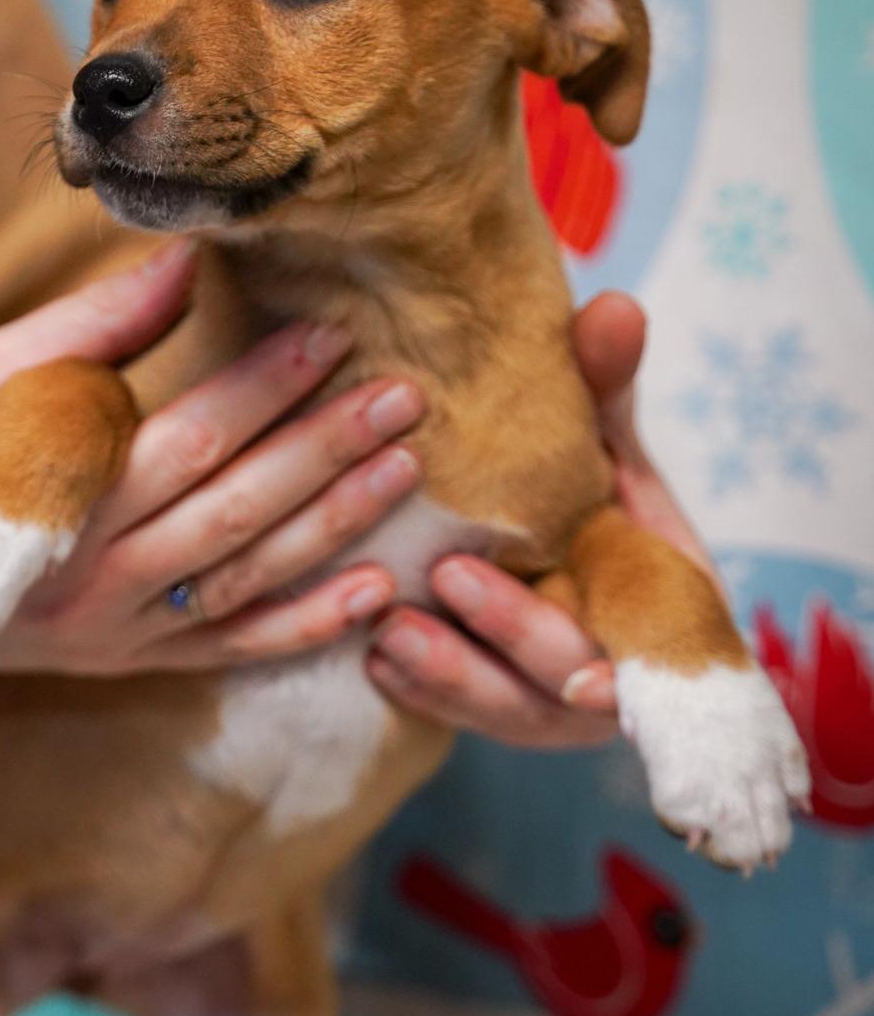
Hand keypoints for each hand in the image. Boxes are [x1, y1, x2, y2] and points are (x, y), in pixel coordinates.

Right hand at [0, 243, 424, 676]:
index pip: (187, 441)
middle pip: (235, 511)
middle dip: (326, 452)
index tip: (332, 336)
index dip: (265, 389)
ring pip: (246, 581)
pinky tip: (370, 593)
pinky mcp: (125, 663)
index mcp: (56, 501)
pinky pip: (228, 649)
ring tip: (406, 470)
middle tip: (406, 397)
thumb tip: (186, 261)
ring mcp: (114, 633)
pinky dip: (303, 627)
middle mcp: (93, 580)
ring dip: (335, 527)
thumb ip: (88, 331)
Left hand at [365, 292, 712, 748]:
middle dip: (507, 637)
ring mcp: (536, 704)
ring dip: (446, 674)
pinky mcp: (477, 704)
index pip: (636, 665)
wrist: (547, 554)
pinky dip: (414, 688)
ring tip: (388, 631)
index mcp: (647, 622)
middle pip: (556, 685)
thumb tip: (616, 307)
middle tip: (449, 577)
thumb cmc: (589, 500)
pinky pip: (445, 708)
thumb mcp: (605, 449)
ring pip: (494, 707)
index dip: (611, 688)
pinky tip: (369, 659)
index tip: (582, 682)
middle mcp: (596, 679)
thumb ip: (605, 393)